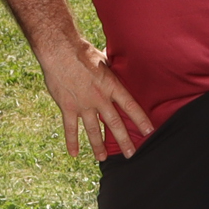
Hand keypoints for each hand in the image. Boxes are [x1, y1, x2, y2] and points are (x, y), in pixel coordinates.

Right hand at [35, 37, 153, 160]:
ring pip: (93, 129)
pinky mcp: (67, 107)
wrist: (59, 50)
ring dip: (98, 145)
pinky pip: (70, 128)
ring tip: (104, 158)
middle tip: (131, 154)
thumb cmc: (81, 51)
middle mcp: (99, 98)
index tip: (150, 132)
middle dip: (124, 140)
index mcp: (111, 86)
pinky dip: (72, 141)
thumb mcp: (103, 59)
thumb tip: (119, 65)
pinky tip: (74, 154)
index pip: (131, 106)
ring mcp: (83, 105)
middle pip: (114, 123)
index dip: (141, 120)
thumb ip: (110, 69)